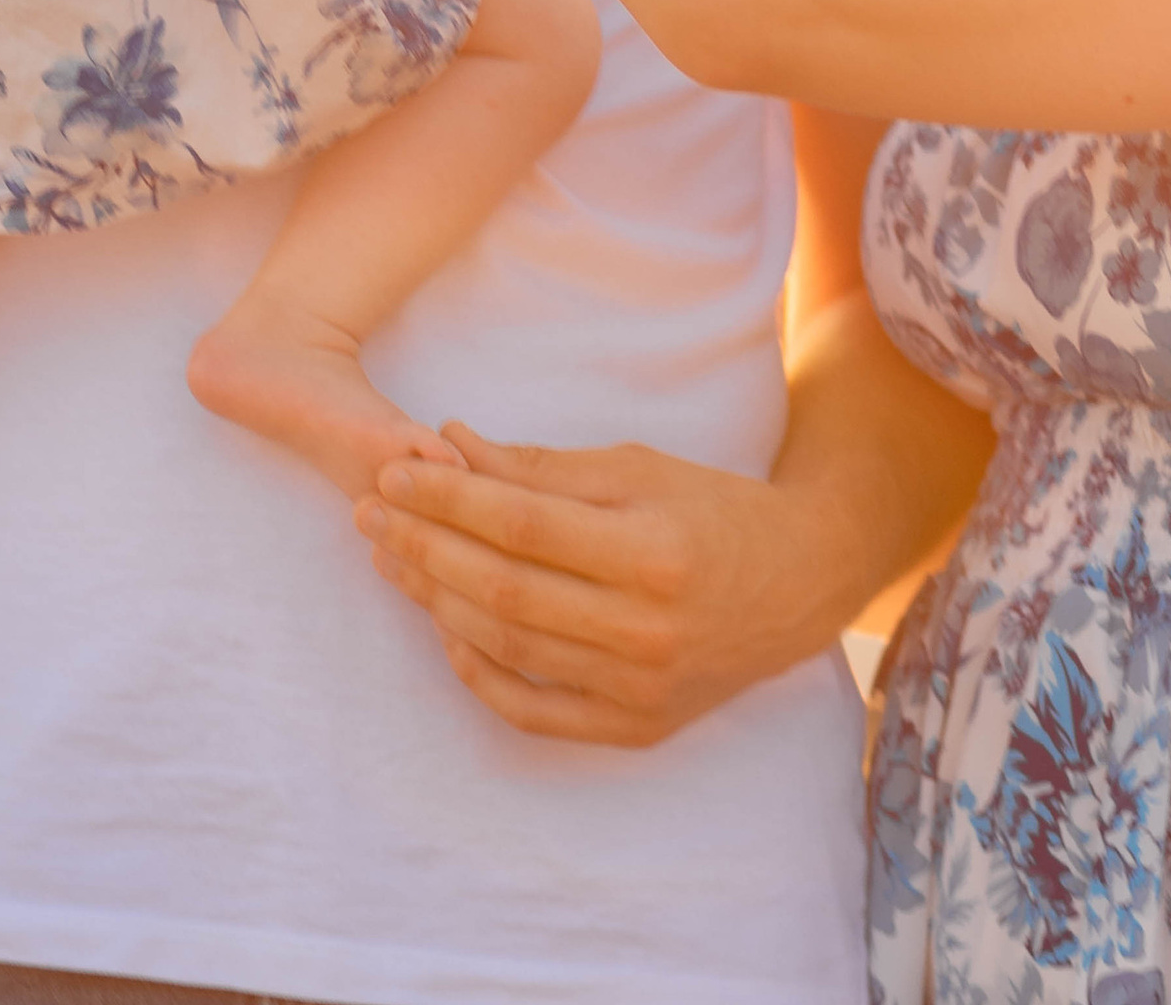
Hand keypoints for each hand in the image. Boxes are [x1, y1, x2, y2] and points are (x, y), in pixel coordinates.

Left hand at [355, 424, 848, 746]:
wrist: (799, 580)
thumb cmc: (712, 508)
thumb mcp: (637, 468)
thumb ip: (540, 467)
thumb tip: (448, 445)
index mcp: (651, 549)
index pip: (521, 525)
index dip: (448, 499)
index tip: (394, 475)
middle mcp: (646, 628)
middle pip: (504, 588)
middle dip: (425, 547)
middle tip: (371, 515)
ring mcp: (640, 687)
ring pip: (509, 647)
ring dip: (436, 602)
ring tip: (392, 560)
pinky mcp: (636, 726)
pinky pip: (534, 711)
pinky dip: (481, 674)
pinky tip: (446, 630)